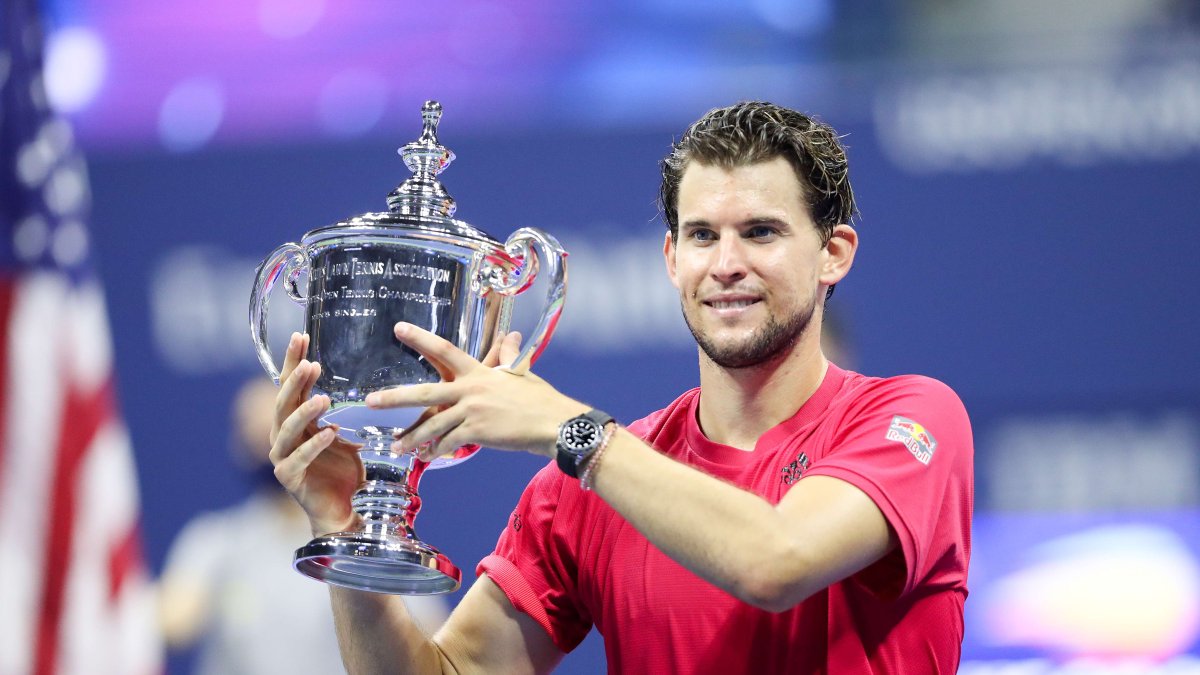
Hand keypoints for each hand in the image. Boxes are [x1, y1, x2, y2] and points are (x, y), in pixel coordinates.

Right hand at [269, 333, 364, 535]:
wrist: (344, 510)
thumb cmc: (344, 471)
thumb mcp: (348, 434)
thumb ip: (345, 411)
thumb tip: (368, 378)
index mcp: (295, 422)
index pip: (290, 385)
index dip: (292, 361)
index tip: (301, 336)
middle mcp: (283, 436)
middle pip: (283, 401)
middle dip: (294, 379)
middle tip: (308, 361)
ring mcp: (282, 457)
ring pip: (285, 427)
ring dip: (303, 411)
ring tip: (322, 397)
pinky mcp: (288, 477)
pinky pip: (298, 458)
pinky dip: (314, 445)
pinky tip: (329, 432)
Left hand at [365, 322, 588, 461]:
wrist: (554, 424)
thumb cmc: (540, 399)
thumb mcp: (522, 374)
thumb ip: (509, 357)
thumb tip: (512, 336)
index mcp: (479, 372)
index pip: (444, 350)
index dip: (420, 338)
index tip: (398, 329)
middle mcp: (471, 389)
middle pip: (425, 391)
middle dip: (395, 397)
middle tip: (370, 401)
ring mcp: (472, 411)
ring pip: (433, 424)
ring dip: (413, 437)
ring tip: (396, 445)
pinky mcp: (477, 432)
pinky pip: (449, 443)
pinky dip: (436, 451)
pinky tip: (426, 458)